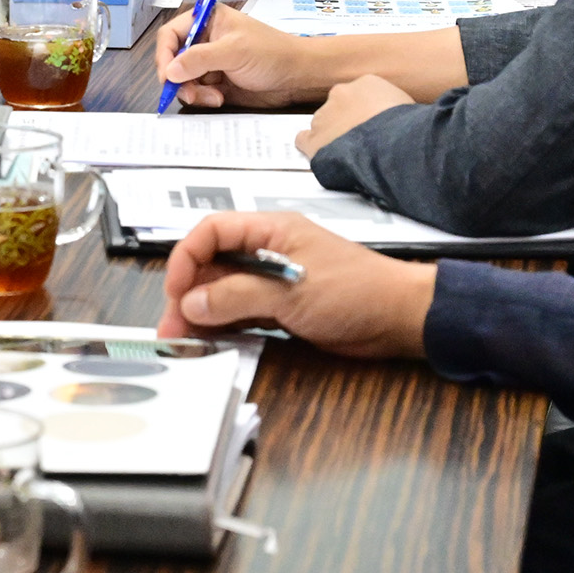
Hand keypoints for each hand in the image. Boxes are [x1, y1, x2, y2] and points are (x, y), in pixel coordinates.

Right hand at [154, 3, 328, 109]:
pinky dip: (203, 98)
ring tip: (213, 97)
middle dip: (179, 79)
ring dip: (193, 91)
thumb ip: (200, 59)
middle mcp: (204, 41)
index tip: (167, 76)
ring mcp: (210, 63)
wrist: (298, 76)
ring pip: (183, 80)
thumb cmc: (272, 53)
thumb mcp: (234, 51)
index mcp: (206, 21)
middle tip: (189, 93)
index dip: (164, 55)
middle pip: (173, 60)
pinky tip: (220, 98)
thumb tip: (170, 71)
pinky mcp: (216, 83)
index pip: (170, 35)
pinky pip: (197, 92)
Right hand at [156, 212, 434, 358]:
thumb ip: (238, 296)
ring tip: (186, 341)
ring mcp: (273, 280)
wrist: (400, 318)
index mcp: (270, 230)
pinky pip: (241, 313)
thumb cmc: (357, 291)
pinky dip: (224, 326)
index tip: (176, 292)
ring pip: (223, 292)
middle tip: (173, 329)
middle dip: (188, 294)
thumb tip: (193, 303)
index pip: (211, 232)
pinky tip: (213, 342)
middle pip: (211, 265)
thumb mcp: (292, 292)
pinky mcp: (281, 308)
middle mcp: (267, 251)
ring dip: (203, 314)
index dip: (186, 259)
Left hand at [299, 75, 413, 156]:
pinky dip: (311, 148)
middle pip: (338, 108)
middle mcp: (341, 95)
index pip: (359, 95)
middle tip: (361, 140)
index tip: (371, 122)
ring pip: (323, 125)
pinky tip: (322, 155)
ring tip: (349, 153)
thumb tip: (396, 118)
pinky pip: (304, 140)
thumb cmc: (406, 128)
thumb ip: (393, 107)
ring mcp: (325, 116)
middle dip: (348, 123)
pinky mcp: (314, 139)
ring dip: (332, 136)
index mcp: (366, 83)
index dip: (365, 111)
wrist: (392, 144)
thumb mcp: (408, 106)